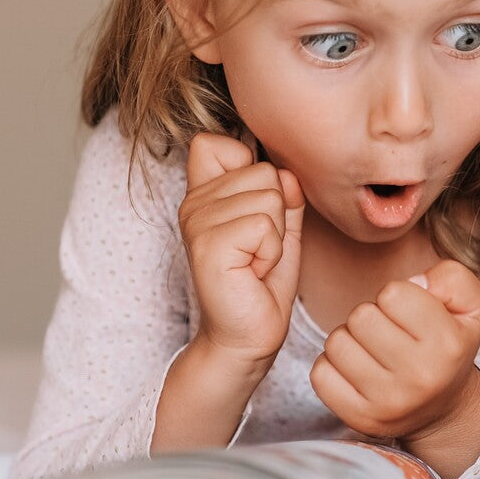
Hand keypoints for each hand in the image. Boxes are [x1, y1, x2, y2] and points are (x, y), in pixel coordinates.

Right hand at [179, 132, 304, 367]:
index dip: (248, 168)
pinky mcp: (208, 246)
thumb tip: (286, 173)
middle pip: (263, 171)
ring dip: (275, 236)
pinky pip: (264, 225)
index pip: (212, 143)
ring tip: (255, 262)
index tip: (253, 212)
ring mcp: (196, 223)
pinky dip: (272, 252)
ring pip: (269, 197)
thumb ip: (283, 194)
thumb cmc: (262, 283)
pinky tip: (253, 272)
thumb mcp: (279, 228)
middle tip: (257, 250)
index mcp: (204, 194)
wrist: (249, 336)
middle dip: (276, 214)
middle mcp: (193, 203)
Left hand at [309, 259, 479, 442]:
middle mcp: (420, 378)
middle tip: (387, 331)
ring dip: (349, 339)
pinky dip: (332, 365)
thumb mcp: (470, 306)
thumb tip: (416, 282)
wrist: (445, 409)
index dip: (396, 296)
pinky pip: (320, 374)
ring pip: (336, 343)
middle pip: (360, 317)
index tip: (407, 313)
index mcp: (447, 346)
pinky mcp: (361, 418)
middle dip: (371, 315)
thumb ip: (452, 278)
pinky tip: (356, 369)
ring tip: (372, 349)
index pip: (392, 294)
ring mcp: (388, 403)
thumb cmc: (449, 346)